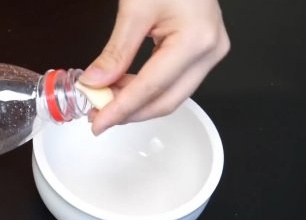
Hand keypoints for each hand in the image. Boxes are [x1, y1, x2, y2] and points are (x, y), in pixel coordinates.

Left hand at [79, 0, 229, 134]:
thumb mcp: (135, 9)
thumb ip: (115, 51)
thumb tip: (95, 83)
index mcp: (196, 40)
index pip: (151, 87)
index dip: (121, 109)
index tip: (97, 122)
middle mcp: (210, 52)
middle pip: (167, 100)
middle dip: (130, 113)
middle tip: (97, 116)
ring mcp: (210, 53)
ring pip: (172, 95)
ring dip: (137, 103)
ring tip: (105, 101)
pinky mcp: (203, 51)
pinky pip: (174, 81)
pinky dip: (146, 89)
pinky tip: (123, 88)